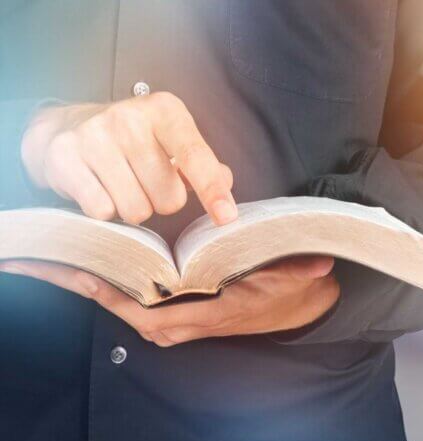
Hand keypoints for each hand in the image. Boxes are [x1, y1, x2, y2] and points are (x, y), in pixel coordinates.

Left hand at [0, 256, 338, 345]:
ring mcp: (174, 318)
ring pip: (121, 303)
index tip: (84, 270)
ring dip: (87, 281)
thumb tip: (318, 266)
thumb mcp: (292, 280)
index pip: (148, 312)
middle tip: (44, 256)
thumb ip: (298, 272)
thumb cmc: (286, 292)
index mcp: (204, 315)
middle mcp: (182, 322)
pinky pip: (130, 299)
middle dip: (84, 283)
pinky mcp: (172, 309)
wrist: (295, 306)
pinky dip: (104, 282)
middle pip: (121, 306)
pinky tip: (84, 259)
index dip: (113, 294)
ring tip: (53, 253)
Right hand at [21, 93, 236, 224]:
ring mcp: (93, 135)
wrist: (69, 125)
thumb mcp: (173, 139)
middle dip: (163, 200)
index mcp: (164, 110)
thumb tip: (225, 181)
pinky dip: (105, 209)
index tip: (226, 217)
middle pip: (169, 198)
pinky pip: (102, 211)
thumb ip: (204, 163)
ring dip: (134, 207)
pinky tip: (99, 187)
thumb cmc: (135, 139)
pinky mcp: (64, 156)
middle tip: (146, 181)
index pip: (194, 156)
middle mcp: (129, 118)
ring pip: (136, 210)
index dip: (212, 190)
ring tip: (122, 183)